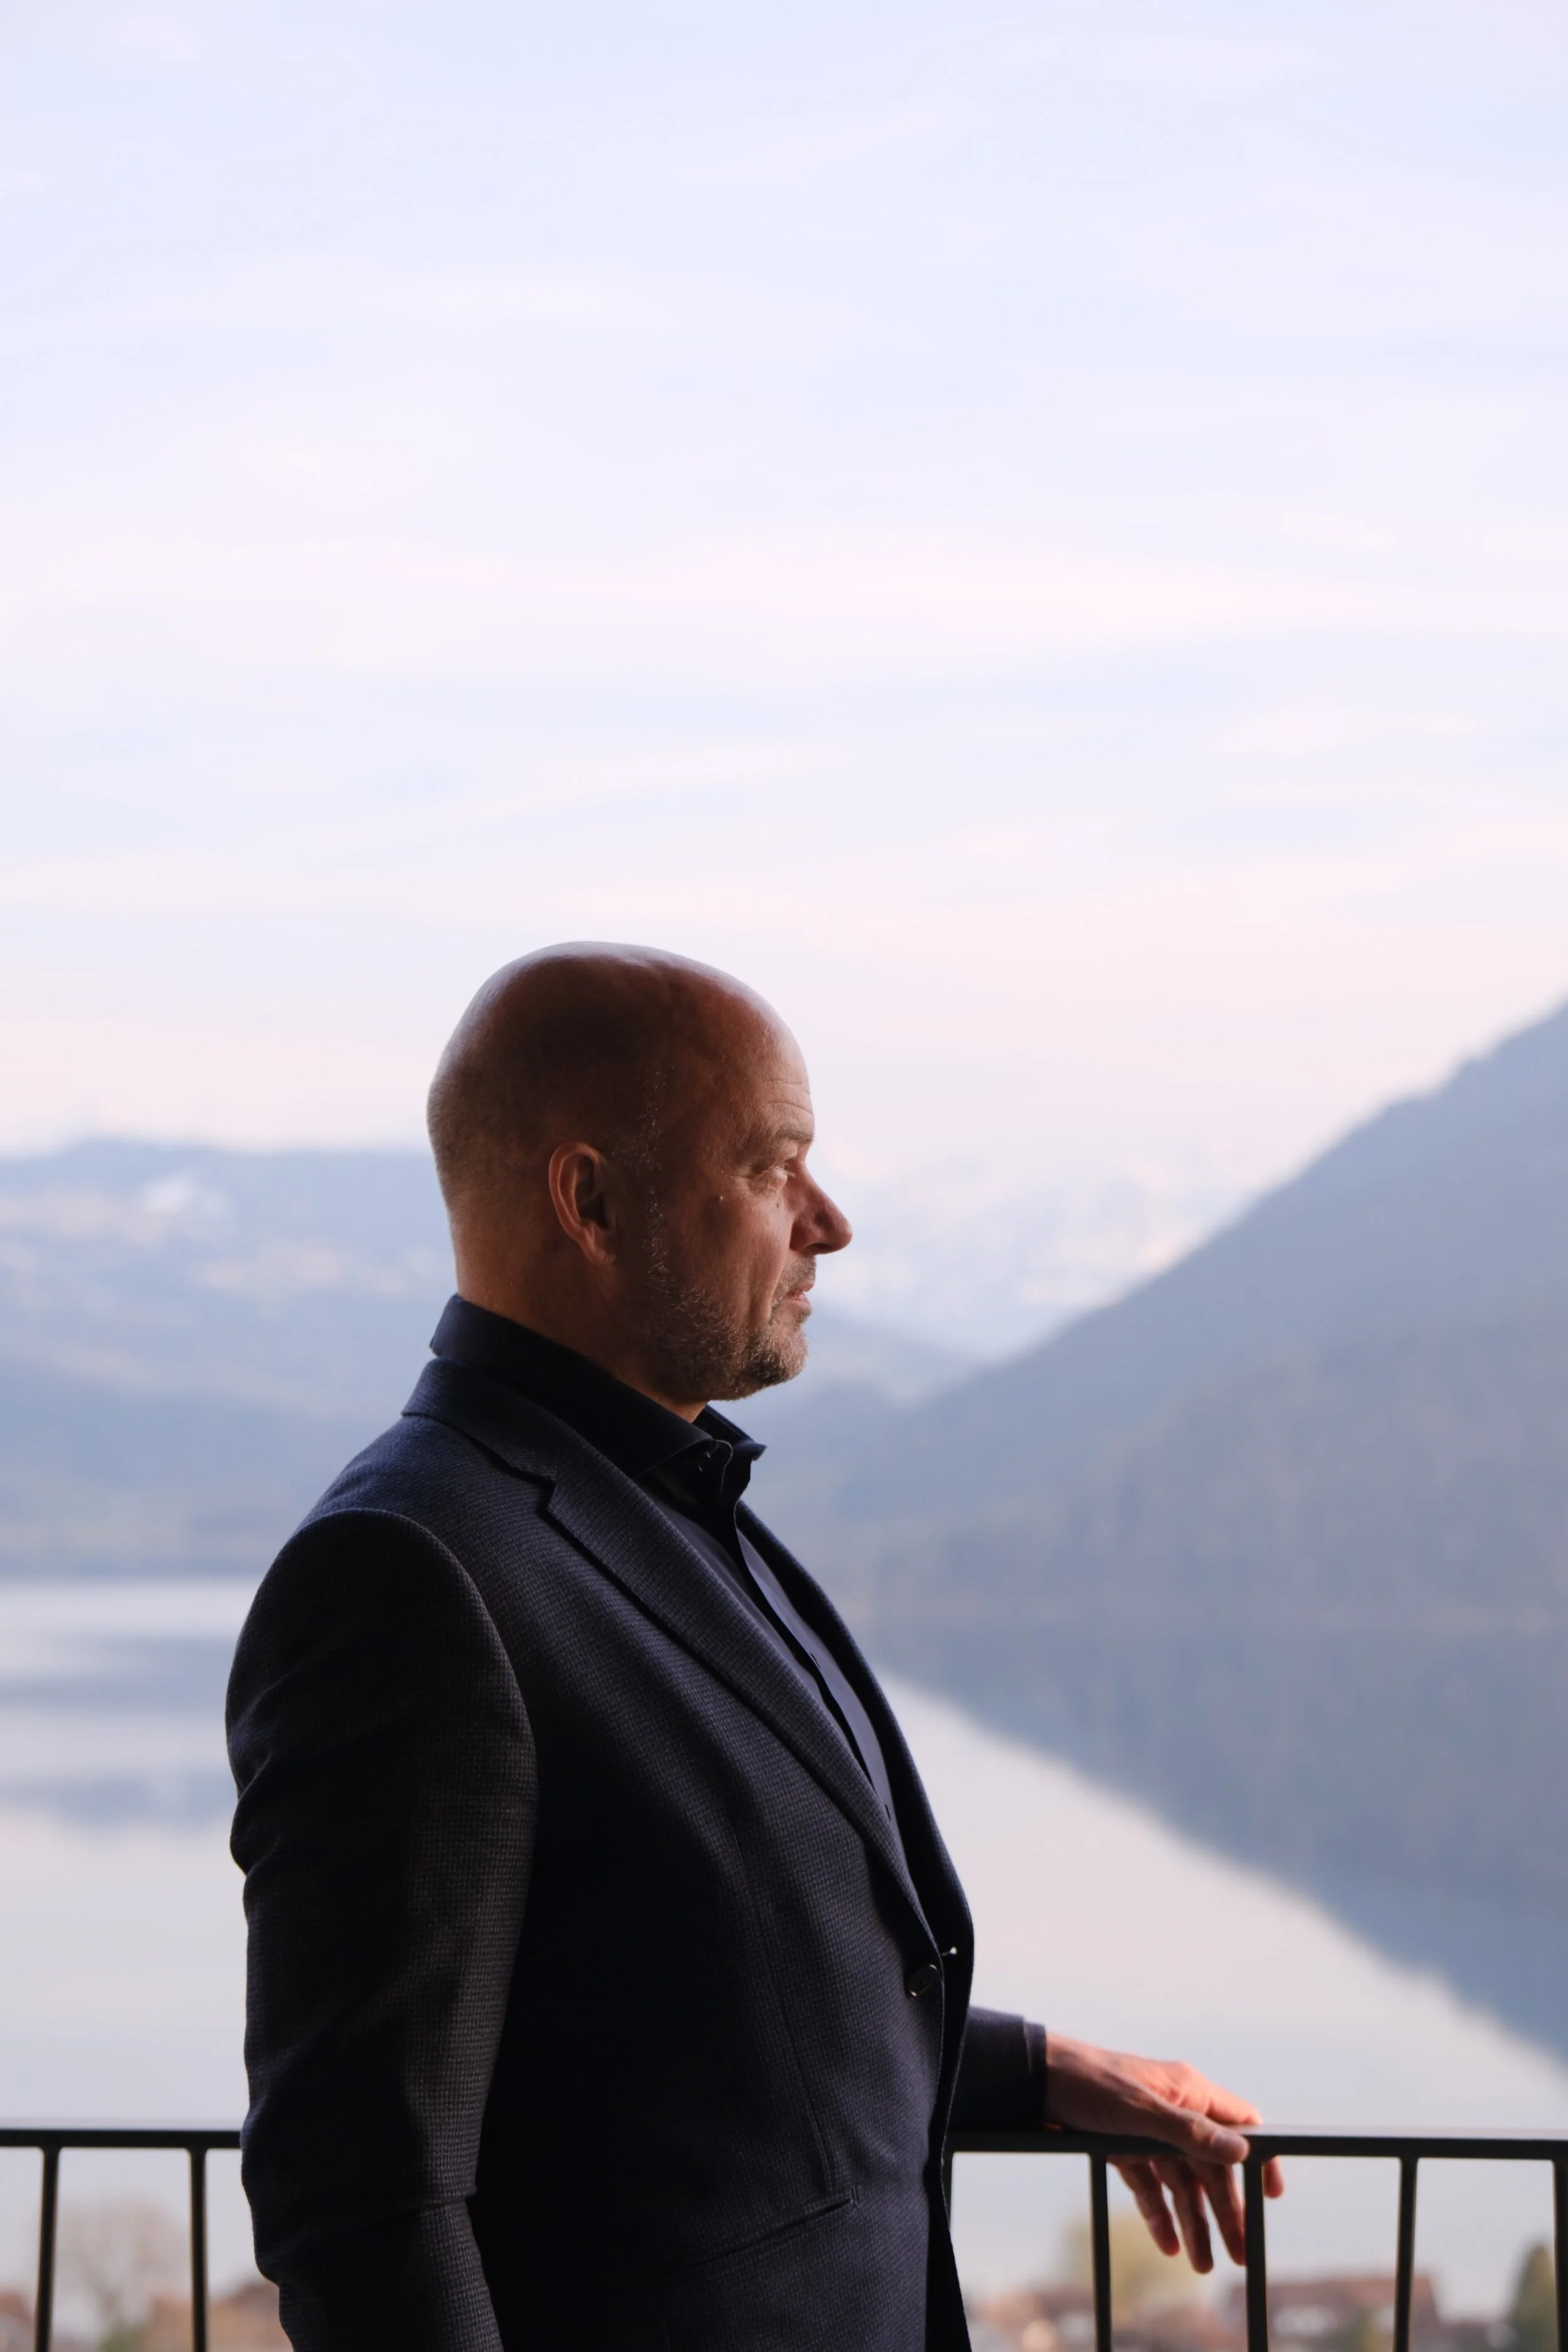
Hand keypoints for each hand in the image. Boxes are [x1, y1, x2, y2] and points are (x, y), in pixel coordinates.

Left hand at [1043, 2034, 1285, 2272]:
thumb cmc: (1091, 2083)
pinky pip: (1149, 2186)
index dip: (1260, 2158)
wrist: (1035, 2080)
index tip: (1270, 2197)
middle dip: (1225, 2210)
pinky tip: (1167, 2245)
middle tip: (1237, 2256)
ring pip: (1180, 2183)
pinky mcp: (1122, 2148)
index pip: (1240, 2125)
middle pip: (1210, 2167)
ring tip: (1203, 2265)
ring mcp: (1148, 2132)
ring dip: (1193, 2222)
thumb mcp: (1142, 2111)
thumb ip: (1192, 2133)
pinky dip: (1158, 2215)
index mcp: (1189, 2092)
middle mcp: (1174, 2112)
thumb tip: (1243, 2152)